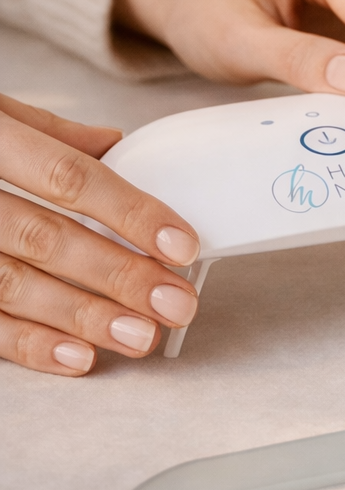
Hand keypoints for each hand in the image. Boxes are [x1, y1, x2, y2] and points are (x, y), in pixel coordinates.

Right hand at [0, 94, 201, 374]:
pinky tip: (78, 359)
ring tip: (140, 336)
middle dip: (118, 275)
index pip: (68, 177)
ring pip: (9, 284)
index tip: (182, 244)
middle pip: (44, 238)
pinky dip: (26, 343)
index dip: (130, 211)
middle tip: (177, 303)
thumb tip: (115, 145)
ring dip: (81, 316)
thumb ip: (43, 130)